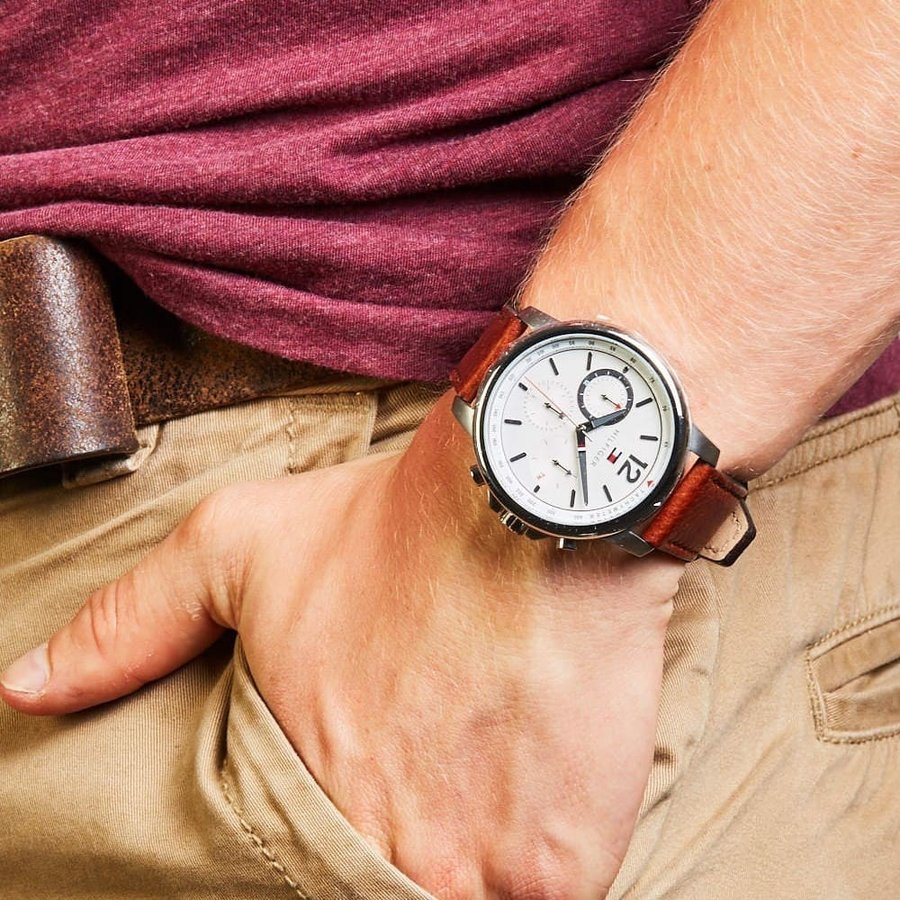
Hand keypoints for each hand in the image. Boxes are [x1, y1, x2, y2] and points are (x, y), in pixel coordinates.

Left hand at [0, 393, 683, 898]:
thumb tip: (21, 689)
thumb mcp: (240, 547)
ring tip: (488, 766)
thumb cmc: (393, 523)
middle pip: (393, 890)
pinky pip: (552, 898)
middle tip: (436, 769)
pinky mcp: (566, 870)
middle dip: (412, 840)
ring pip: (472, 897)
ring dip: (482, 848)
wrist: (534, 495)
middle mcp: (391, 859)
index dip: (340, 833)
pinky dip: (546, 855)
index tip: (367, 795)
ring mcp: (484, 873)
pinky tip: (546, 778)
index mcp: (305, 796)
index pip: (301, 875)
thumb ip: (131, 626)